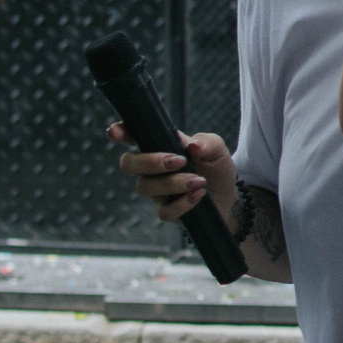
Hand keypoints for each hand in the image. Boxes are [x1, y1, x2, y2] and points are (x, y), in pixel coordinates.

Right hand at [111, 121, 234, 223]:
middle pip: (129, 163)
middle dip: (149, 162)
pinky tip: (198, 196)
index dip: (120, 132)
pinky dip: (182, 203)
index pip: (134, 136)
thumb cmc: (215, 168)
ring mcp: (157, 191)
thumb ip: (207, 142)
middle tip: (178, 161)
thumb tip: (192, 145)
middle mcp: (152, 169)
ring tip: (198, 181)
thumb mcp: (217, 150)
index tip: (115, 131)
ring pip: (145, 187)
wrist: (227, 198)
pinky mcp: (167, 211)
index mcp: (160, 146)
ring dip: (173, 183)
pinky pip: (163, 211)